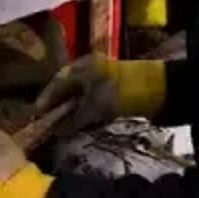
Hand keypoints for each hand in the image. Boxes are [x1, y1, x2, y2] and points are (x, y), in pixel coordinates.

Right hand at [33, 54, 165, 134]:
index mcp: (83, 66)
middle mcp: (91, 70)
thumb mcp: (96, 105)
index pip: (57, 82)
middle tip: (48, 125)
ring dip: (72, 112)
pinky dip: (86, 113)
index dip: (46, 99)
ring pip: (80, 97)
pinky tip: (82, 124)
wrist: (162, 89)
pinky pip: (93, 102)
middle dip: (58, 107)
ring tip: (62, 128)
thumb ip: (75, 118)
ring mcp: (103, 80)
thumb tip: (57, 131)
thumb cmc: (123, 92)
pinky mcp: (115, 92)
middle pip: (68, 89)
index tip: (36, 115)